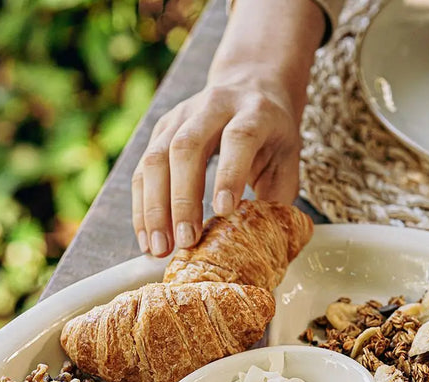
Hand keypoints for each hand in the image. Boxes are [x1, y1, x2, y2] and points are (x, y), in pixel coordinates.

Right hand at [132, 76, 301, 256]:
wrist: (252, 87)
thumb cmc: (273, 137)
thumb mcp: (287, 162)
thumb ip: (277, 200)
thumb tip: (260, 246)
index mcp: (254, 112)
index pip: (238, 138)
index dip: (229, 174)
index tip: (223, 211)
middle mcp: (213, 107)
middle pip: (187, 148)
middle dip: (182, 199)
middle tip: (186, 241)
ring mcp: (180, 116)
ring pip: (156, 158)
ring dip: (155, 208)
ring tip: (158, 248)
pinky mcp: (160, 130)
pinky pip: (142, 169)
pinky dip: (142, 206)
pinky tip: (146, 237)